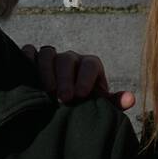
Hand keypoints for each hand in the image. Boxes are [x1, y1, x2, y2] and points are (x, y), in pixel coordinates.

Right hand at [21, 44, 136, 110]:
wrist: (62, 106)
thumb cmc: (82, 106)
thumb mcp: (98, 105)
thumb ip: (112, 103)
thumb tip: (130, 100)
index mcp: (89, 66)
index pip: (90, 64)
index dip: (86, 78)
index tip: (81, 95)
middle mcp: (70, 59)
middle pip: (67, 59)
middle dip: (65, 78)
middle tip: (64, 98)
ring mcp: (51, 58)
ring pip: (47, 53)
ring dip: (46, 71)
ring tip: (47, 92)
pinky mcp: (32, 59)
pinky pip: (29, 51)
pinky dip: (27, 59)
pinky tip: (28, 74)